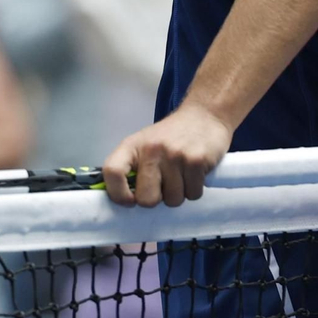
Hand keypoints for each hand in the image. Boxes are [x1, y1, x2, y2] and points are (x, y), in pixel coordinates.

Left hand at [102, 102, 232, 207]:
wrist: (205, 115)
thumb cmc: (171, 136)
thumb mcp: (146, 144)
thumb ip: (135, 168)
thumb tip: (128, 202)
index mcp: (132, 146)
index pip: (113, 172)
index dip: (118, 194)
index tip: (130, 200)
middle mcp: (152, 149)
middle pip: (146, 199)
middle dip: (157, 199)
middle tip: (164, 185)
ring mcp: (175, 155)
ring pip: (173, 200)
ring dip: (179, 194)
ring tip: (182, 175)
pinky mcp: (196, 161)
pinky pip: (193, 195)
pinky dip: (194, 190)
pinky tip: (195, 173)